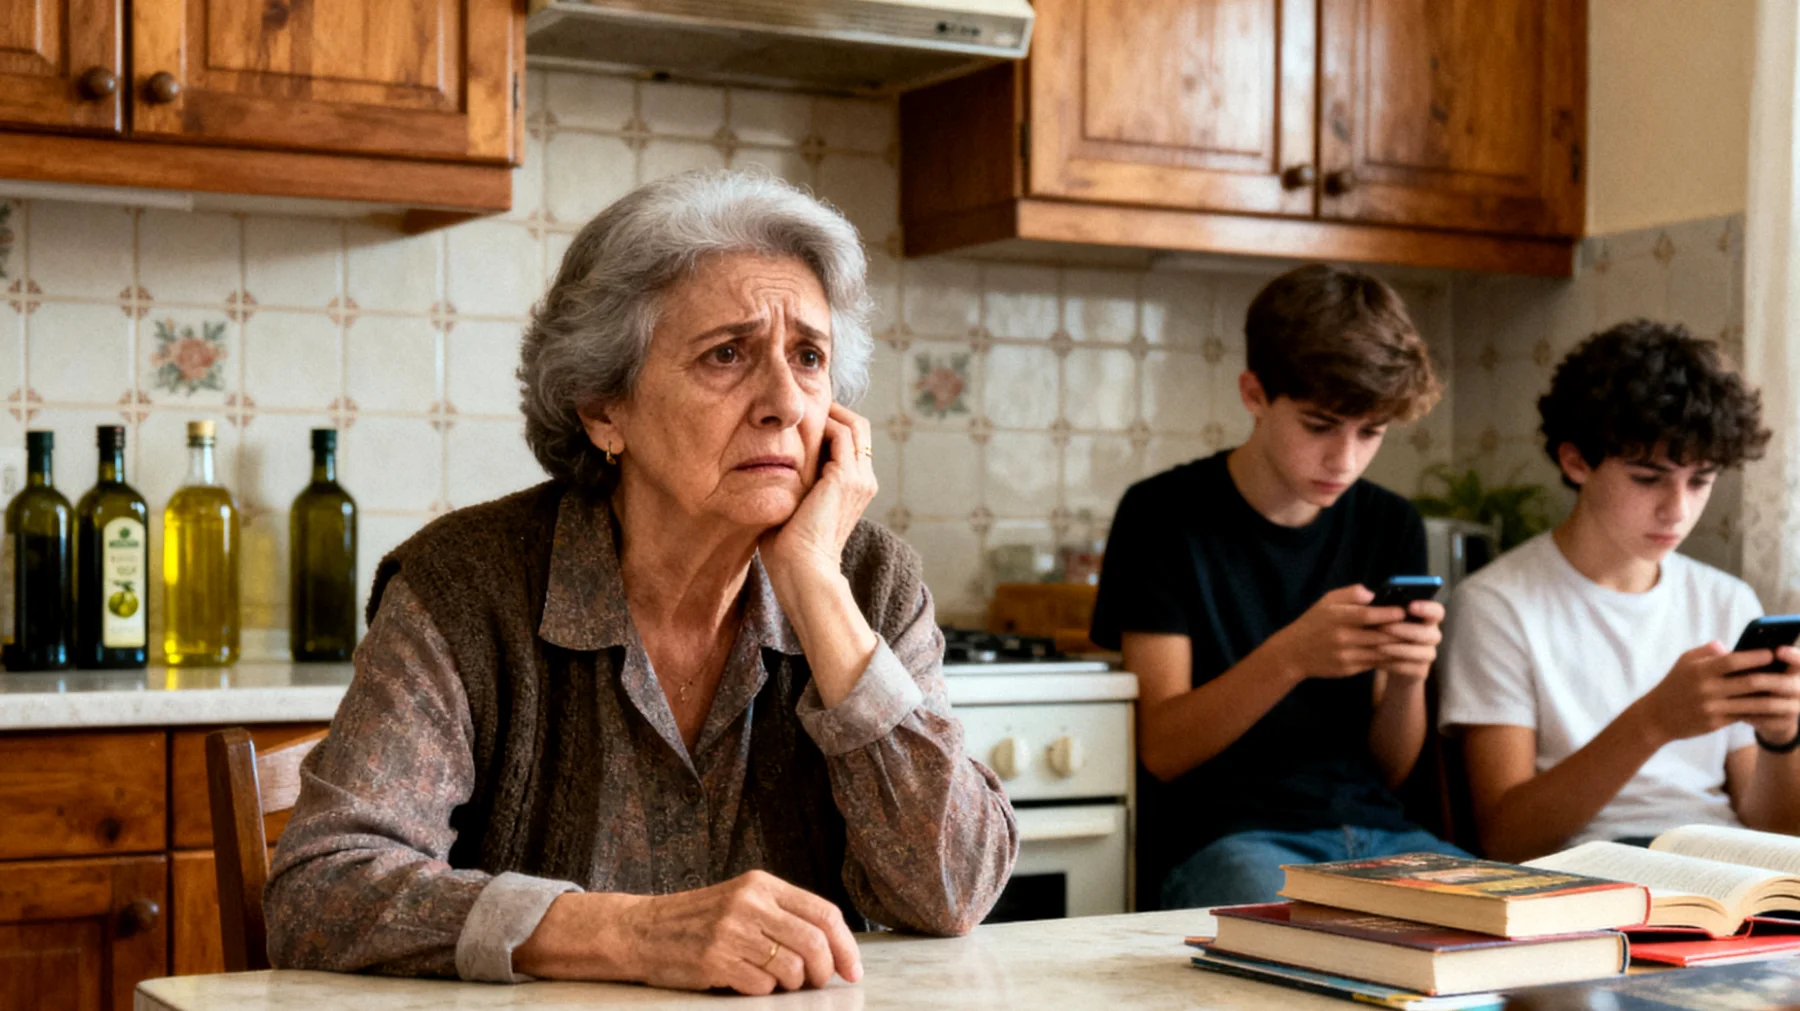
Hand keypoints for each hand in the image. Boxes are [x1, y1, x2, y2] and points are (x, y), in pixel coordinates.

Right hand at [620, 870, 861, 994]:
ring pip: (791, 969)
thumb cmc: (698, 920)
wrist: (641, 930)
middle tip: (817, 982)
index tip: (852, 970)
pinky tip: (746, 982)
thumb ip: (782, 915)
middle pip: (814, 943)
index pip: (824, 913)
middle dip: (824, 971)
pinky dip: (762, 992)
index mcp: (761, 884)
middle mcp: (749, 903)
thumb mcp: (742, 901)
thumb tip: (833, 948)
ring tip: (774, 980)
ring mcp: (731, 932)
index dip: (845, 946)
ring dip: (791, 985)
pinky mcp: (715, 960)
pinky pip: (762, 987)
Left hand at [761, 403, 877, 591]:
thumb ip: (793, 485)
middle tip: (804, 404)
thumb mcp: (794, 508)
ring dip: (829, 412)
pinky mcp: (845, 478)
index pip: (853, 442)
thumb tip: (766, 468)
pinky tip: (797, 425)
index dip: (832, 423)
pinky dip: (823, 423)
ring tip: (801, 408)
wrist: (803, 572)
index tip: (803, 416)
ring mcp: (859, 478)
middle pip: (859, 427)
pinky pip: (840, 434)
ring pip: (854, 425)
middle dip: (835, 410)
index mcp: (856, 489)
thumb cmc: (790, 551)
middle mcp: (864, 481)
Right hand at [1263, 585, 1409, 681]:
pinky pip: (1374, 664)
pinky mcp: (1349, 669)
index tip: (1404, 610)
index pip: (1367, 615)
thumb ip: (1351, 593)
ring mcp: (1346, 655)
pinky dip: (1389, 658)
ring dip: (1399, 647)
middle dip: (1400, 631)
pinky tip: (1400, 653)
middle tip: (1417, 625)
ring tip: (1414, 640)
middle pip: (1378, 635)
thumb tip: (1375, 595)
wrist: (1293, 653)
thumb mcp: (1327, 601)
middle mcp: (1342, 637)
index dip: (1387, 613)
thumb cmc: (1314, 622)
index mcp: (1337, 617)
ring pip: (1380, 652)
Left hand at [1373, 600, 1444, 680]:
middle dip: (1405, 630)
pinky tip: (1378, 660)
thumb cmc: (1382, 630)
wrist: (1383, 659)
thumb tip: (1371, 598)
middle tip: (1382, 627)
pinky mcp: (1421, 670)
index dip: (1427, 608)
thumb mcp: (1381, 617)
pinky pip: (1413, 668)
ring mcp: (1428, 653)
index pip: (1437, 611)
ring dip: (1399, 648)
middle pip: (1430, 633)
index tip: (1410, 605)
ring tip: (1377, 645)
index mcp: (1427, 617)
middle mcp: (1432, 635)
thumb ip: (1383, 607)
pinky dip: (1395, 664)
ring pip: (1423, 652)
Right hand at [1633, 643, 1799, 745]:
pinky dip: (1759, 712)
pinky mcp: (1715, 723)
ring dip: (1772, 698)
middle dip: (1771, 677)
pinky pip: (1743, 716)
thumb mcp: (1683, 662)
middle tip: (1787, 673)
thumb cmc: (1673, 685)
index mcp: (1700, 671)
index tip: (1772, 653)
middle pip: (1747, 682)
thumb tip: (1728, 647)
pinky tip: (1772, 708)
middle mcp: (1707, 689)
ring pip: (1750, 703)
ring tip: (1786, 693)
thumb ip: (1706, 651)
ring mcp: (1712, 708)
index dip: (1755, 657)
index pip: (1733, 661)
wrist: (1656, 717)